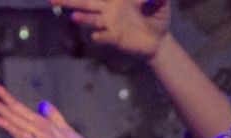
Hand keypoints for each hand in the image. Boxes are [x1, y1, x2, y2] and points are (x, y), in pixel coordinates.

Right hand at [52, 0, 170, 60]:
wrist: (159, 39)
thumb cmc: (157, 15)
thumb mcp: (161, 3)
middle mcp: (108, 8)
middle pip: (85, 2)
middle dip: (68, 0)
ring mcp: (109, 23)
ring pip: (91, 19)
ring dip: (83, 18)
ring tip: (75, 18)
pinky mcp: (114, 38)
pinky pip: (104, 36)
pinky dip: (100, 36)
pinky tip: (97, 36)